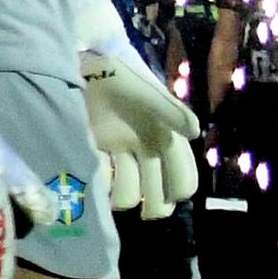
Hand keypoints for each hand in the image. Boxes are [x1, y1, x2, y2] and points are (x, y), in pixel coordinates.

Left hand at [75, 0, 201, 215]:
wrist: (82, 65)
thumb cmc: (122, 77)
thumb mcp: (148, 92)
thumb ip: (171, 111)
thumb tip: (195, 134)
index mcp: (165, 135)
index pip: (182, 170)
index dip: (181, 186)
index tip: (177, 196)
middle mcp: (144, 148)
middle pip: (157, 188)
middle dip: (156, 205)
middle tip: (147, 213)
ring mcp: (119, 150)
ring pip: (129, 187)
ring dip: (126, 198)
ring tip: (118, 200)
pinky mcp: (93, 148)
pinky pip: (101, 175)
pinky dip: (102, 183)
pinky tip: (100, 182)